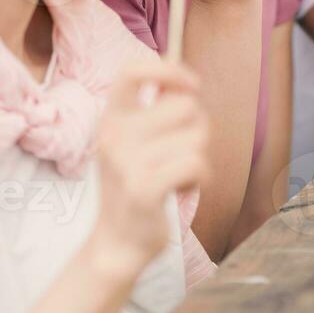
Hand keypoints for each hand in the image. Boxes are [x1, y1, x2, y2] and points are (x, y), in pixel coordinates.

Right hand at [90, 57, 207, 273]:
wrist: (117, 243)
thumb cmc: (137, 187)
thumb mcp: (133, 144)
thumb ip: (155, 114)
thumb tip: (187, 84)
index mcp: (111, 119)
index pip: (130, 71)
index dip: (168, 69)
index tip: (190, 86)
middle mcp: (114, 136)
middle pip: (186, 106)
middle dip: (199, 129)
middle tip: (182, 154)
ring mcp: (126, 162)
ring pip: (197, 138)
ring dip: (199, 159)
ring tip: (176, 177)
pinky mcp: (143, 189)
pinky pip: (196, 164)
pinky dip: (201, 179)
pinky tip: (183, 191)